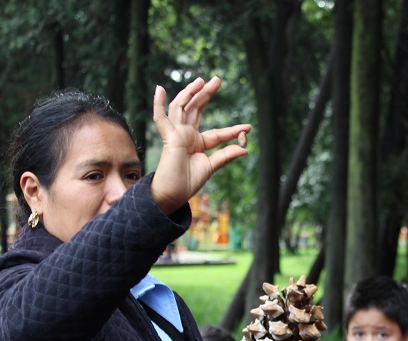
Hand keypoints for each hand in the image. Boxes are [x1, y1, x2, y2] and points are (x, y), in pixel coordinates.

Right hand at [150, 77, 251, 215]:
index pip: (217, 132)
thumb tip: (245, 149)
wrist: (173, 193)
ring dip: (190, 93)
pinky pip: (160, 118)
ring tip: (201, 80)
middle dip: (206, 94)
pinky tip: (160, 88)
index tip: (248, 127)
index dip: (232, 130)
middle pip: (196, 109)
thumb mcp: (211, 166)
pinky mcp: (168, 136)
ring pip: (182, 107)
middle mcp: (186, 135)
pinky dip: (158, 103)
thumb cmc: (188, 182)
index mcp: (197, 143)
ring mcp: (176, 134)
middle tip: (217, 80)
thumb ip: (226, 156)